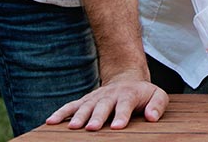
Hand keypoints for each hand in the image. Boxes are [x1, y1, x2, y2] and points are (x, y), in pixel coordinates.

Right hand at [46, 74, 167, 130]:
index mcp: (128, 94)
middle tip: (92, 128)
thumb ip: (157, 105)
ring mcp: (95, 98)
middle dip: (97, 117)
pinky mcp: (84, 101)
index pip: (125, 105)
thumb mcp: (157, 95)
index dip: (122, 115)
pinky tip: (50, 122)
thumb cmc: (142, 94)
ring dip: (78, 116)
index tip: (118, 126)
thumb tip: (151, 117)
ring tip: (72, 127)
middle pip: (103, 106)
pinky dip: (60, 113)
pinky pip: (70, 106)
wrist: (126, 79)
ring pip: (85, 106)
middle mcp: (110, 95)